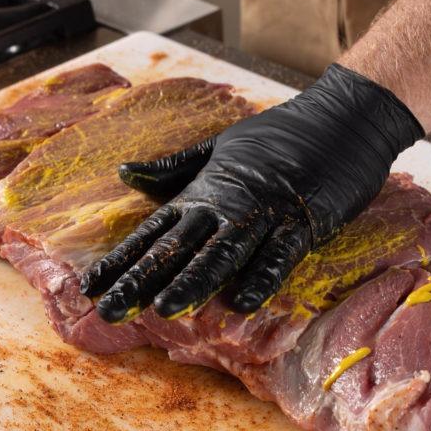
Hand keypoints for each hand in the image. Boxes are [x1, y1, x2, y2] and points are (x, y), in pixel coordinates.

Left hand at [79, 63, 423, 322]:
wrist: (341, 118)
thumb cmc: (281, 137)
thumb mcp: (220, 148)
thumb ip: (174, 167)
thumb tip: (126, 173)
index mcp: (205, 192)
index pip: (154, 231)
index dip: (122, 260)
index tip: (90, 287)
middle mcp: (227, 204)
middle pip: (178, 247)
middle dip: (142, 280)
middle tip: (109, 312)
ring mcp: (266, 213)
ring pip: (224, 252)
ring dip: (194, 281)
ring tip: (166, 310)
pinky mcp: (305, 221)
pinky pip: (280, 254)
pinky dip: (263, 276)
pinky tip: (244, 302)